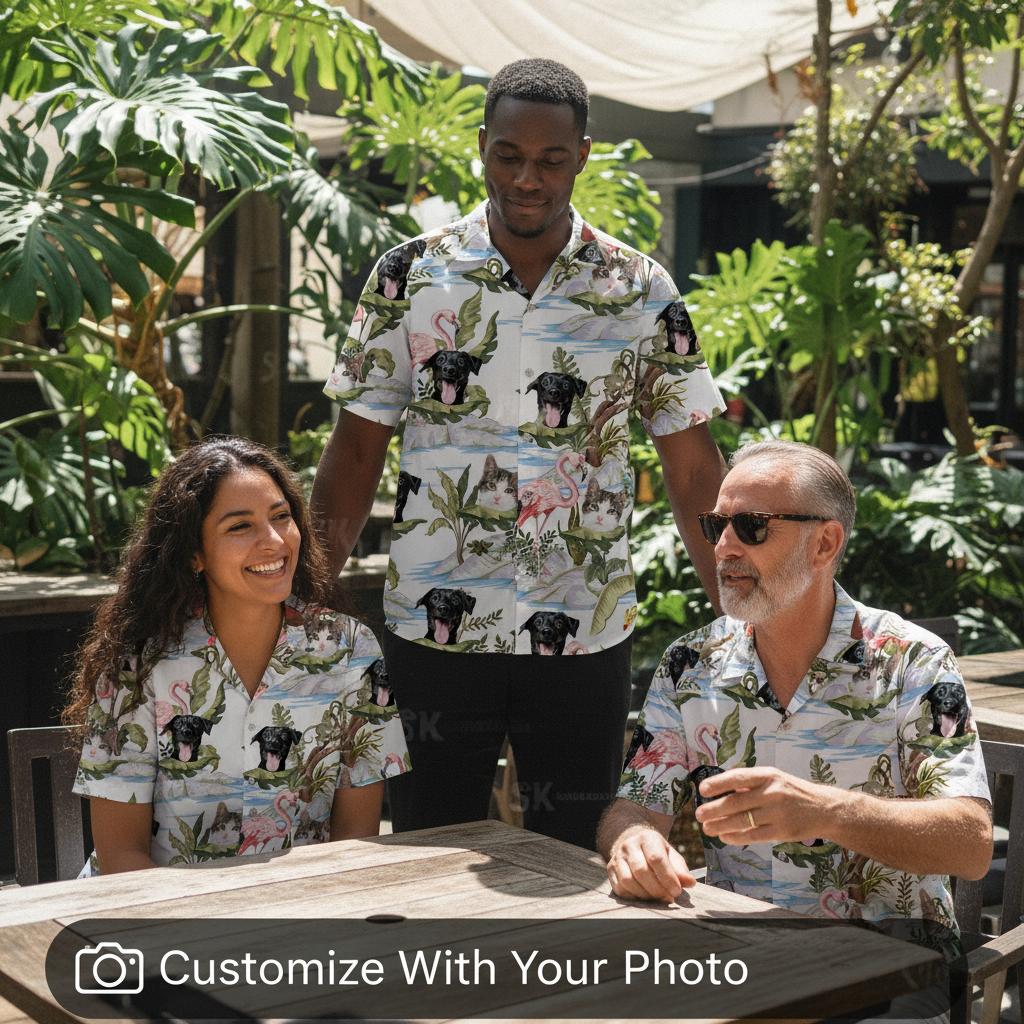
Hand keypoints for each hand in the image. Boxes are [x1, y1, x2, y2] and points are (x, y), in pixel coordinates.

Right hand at [606, 825, 696, 902]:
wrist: (634, 845)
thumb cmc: (657, 853)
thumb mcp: (671, 856)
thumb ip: (681, 870)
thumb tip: (690, 883)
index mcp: (647, 838)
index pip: (656, 858)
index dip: (667, 878)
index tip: (677, 891)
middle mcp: (629, 845)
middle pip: (641, 871)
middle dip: (657, 889)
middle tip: (668, 898)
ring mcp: (617, 857)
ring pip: (628, 881)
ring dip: (645, 895)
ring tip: (657, 898)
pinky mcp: (610, 869)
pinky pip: (620, 888)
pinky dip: (633, 897)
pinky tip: (644, 897)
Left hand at [694, 767, 845, 845]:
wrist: (824, 808)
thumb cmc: (792, 791)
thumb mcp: (774, 778)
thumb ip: (750, 783)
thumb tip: (720, 787)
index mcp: (768, 775)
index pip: (738, 777)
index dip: (718, 784)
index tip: (702, 790)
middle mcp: (772, 792)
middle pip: (736, 802)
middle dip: (714, 809)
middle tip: (698, 815)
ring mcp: (778, 813)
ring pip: (743, 821)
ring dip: (721, 825)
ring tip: (707, 828)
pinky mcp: (782, 831)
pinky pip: (754, 835)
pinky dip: (736, 837)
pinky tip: (724, 837)